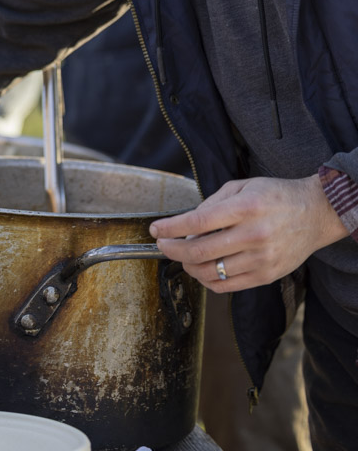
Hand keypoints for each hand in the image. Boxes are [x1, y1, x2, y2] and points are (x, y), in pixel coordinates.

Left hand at [149, 175, 347, 291]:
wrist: (316, 213)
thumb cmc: (275, 196)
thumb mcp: (242, 186)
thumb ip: (212, 203)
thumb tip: (186, 224)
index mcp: (245, 208)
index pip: (198, 221)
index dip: (171, 227)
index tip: (156, 229)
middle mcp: (254, 235)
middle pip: (200, 251)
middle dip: (172, 250)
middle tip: (162, 245)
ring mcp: (261, 259)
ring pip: (211, 272)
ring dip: (188, 267)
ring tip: (181, 257)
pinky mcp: (267, 276)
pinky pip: (228, 286)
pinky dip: (207, 280)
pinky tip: (200, 270)